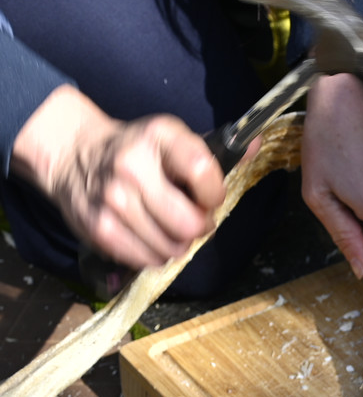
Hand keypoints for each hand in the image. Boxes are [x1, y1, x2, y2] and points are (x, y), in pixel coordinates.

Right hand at [10, 86, 224, 268]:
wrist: (73, 152)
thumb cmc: (137, 151)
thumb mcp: (173, 140)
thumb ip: (216, 150)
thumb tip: (257, 144)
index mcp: (159, 137)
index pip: (203, 173)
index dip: (213, 195)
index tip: (208, 197)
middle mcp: (132, 165)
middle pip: (189, 223)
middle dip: (198, 227)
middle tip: (189, 218)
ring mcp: (113, 198)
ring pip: (171, 247)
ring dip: (176, 243)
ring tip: (166, 225)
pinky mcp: (98, 226)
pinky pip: (146, 259)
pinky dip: (154, 254)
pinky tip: (148, 235)